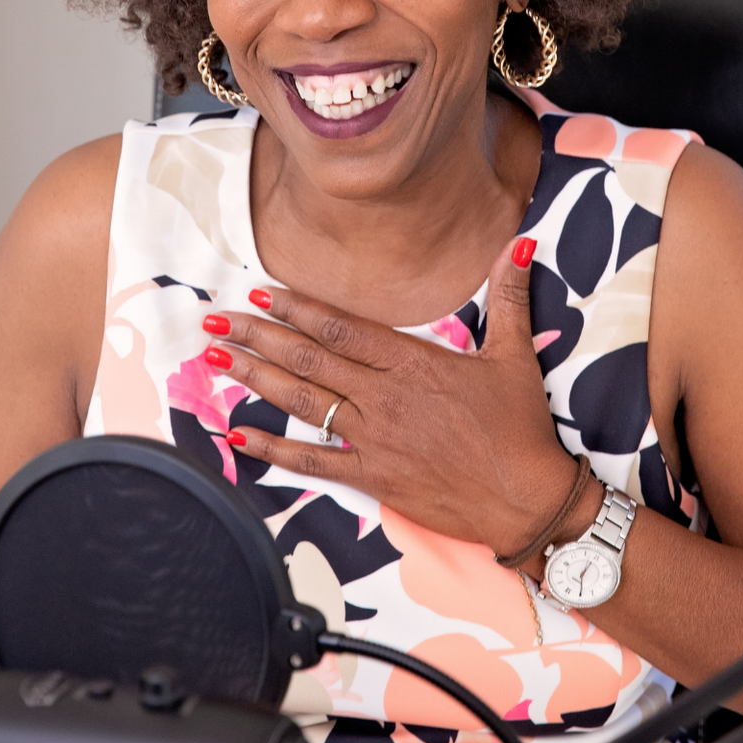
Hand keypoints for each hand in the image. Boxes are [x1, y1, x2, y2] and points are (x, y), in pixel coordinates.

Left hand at [203, 237, 582, 558]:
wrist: (526, 499)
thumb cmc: (520, 428)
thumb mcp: (515, 355)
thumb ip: (509, 296)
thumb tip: (521, 242)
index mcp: (413, 362)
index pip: (341, 327)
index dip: (297, 307)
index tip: (262, 291)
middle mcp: (384, 396)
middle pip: (308, 358)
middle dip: (258, 335)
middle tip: (217, 318)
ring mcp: (374, 438)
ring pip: (302, 401)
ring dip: (255, 378)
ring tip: (216, 357)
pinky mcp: (372, 477)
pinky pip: (311, 462)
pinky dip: (271, 450)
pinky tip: (237, 436)